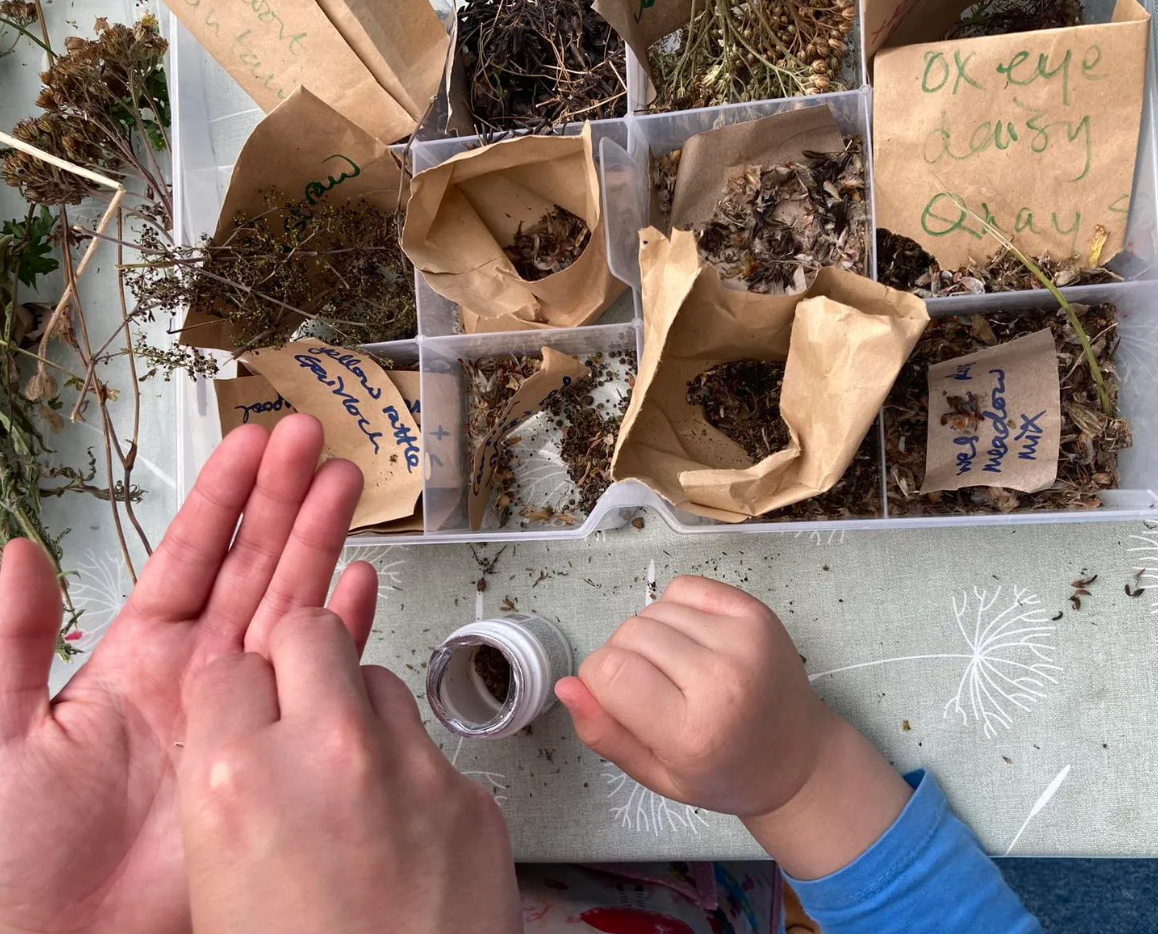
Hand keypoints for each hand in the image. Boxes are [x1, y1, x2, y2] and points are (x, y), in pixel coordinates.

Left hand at [0, 415, 377, 933]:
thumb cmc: (11, 856)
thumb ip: (12, 643)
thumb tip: (17, 554)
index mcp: (133, 658)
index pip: (189, 557)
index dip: (224, 499)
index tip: (254, 444)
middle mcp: (196, 674)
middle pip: (253, 567)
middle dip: (286, 501)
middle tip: (316, 443)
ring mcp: (241, 711)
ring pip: (291, 607)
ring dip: (321, 546)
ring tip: (349, 489)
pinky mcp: (272, 755)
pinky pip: (316, 679)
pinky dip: (343, 632)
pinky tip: (360, 587)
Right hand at [179, 608, 521, 933]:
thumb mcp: (218, 881)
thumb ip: (229, 786)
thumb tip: (243, 729)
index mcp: (238, 781)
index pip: (231, 667)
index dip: (239, 692)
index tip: (248, 710)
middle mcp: (329, 755)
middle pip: (312, 633)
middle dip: (301, 662)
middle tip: (302, 706)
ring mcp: (411, 768)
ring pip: (380, 678)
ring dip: (360, 711)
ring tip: (351, 778)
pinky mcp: (471, 792)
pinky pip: (429, 745)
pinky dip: (411, 769)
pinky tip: (400, 827)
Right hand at [556, 576, 911, 878]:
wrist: (797, 758)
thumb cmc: (722, 773)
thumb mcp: (656, 775)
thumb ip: (605, 733)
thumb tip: (566, 685)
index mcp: (692, 730)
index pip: (608, 670)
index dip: (598, 681)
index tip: (618, 700)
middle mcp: (721, 678)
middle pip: (628, 635)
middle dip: (623, 659)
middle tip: (653, 691)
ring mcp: (743, 639)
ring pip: (653, 611)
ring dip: (650, 636)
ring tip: (676, 669)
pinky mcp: (755, 612)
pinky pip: (684, 589)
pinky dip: (675, 610)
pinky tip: (692, 642)